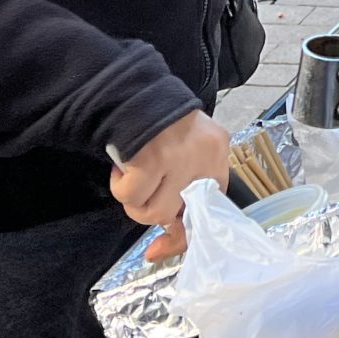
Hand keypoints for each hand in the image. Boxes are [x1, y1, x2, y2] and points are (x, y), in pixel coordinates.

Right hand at [110, 111, 230, 260]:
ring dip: (134, 201)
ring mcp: (181, 159)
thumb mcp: (186, 145)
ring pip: (154, 212)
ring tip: (131, 176)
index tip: (158, 249)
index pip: (211, 209)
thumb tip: (170, 231)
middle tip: (140, 193)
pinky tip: (122, 167)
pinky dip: (120, 187)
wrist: (132, 89)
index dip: (182, 233)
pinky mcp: (154, 160)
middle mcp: (205, 156)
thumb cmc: (156, 119)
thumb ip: (186, 180)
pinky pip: (132, 197)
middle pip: (178, 216)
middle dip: (152, 211)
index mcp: (218, 151)